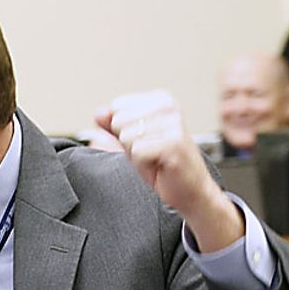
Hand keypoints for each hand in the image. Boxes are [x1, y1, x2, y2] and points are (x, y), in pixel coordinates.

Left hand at [96, 90, 244, 252]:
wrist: (190, 190)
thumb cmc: (163, 166)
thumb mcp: (133, 141)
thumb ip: (114, 125)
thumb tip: (98, 112)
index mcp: (160, 99)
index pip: (116, 107)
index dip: (123, 130)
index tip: (144, 141)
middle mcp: (168, 105)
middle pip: (119, 121)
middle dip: (129, 143)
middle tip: (150, 153)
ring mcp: (172, 123)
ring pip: (126, 136)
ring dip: (136, 155)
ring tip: (155, 159)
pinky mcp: (173, 142)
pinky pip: (137, 152)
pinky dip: (143, 165)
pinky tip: (160, 165)